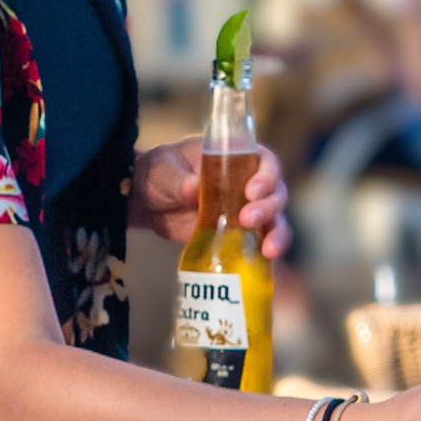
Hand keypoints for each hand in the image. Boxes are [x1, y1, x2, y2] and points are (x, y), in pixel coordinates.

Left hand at [129, 137, 292, 258]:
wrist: (144, 202)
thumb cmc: (158, 173)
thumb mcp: (164, 170)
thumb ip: (179, 179)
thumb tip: (193, 190)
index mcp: (235, 158)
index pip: (264, 161)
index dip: (266, 175)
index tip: (252, 190)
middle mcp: (248, 183)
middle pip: (275, 193)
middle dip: (268, 207)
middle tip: (247, 219)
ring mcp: (244, 210)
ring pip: (275, 220)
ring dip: (276, 233)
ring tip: (268, 250)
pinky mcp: (237, 236)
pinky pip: (259, 244)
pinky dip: (265, 253)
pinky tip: (265, 263)